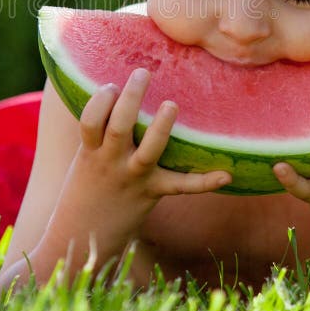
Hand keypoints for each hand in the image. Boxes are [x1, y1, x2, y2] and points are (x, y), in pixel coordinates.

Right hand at [43, 67, 231, 267]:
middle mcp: (111, 163)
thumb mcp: (84, 157)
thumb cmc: (87, 187)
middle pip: (119, 126)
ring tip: (171, 104)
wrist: (83, 237)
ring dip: (161, 127)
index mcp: (90, 151)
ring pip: (148, 150)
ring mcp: (132, 178)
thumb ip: (99, 132)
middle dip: (131, 98)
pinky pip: (180, 186)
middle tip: (143, 73)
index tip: (111, 86)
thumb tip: (119, 92)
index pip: (90, 121)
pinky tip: (226, 175)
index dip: (100, 100)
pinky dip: (204, 182)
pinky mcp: (152, 193)